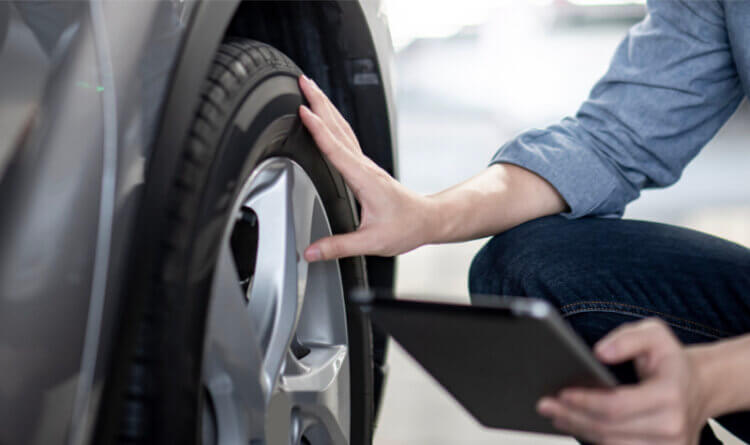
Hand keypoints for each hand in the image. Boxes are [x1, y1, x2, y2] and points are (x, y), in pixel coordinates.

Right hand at [298, 75, 434, 260]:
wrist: (427, 220)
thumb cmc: (405, 227)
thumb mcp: (371, 242)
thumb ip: (338, 246)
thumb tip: (310, 252)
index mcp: (364, 179)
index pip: (336, 149)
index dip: (318, 129)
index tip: (303, 110)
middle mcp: (364, 166)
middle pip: (339, 127)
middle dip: (320, 102)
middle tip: (303, 80)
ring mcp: (365, 164)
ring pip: (343, 128)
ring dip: (326, 106)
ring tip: (310, 89)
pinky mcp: (364, 166)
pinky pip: (345, 137)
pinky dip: (332, 122)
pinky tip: (325, 117)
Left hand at [537, 318, 708, 444]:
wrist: (699, 387)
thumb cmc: (670, 360)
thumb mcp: (654, 334)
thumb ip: (627, 338)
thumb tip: (600, 352)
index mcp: (670, 396)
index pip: (617, 406)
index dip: (585, 401)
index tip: (561, 393)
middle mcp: (673, 428)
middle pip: (609, 429)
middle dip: (573, 416)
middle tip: (545, 404)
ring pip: (612, 444)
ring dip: (579, 430)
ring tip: (556, 414)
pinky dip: (595, 438)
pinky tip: (576, 424)